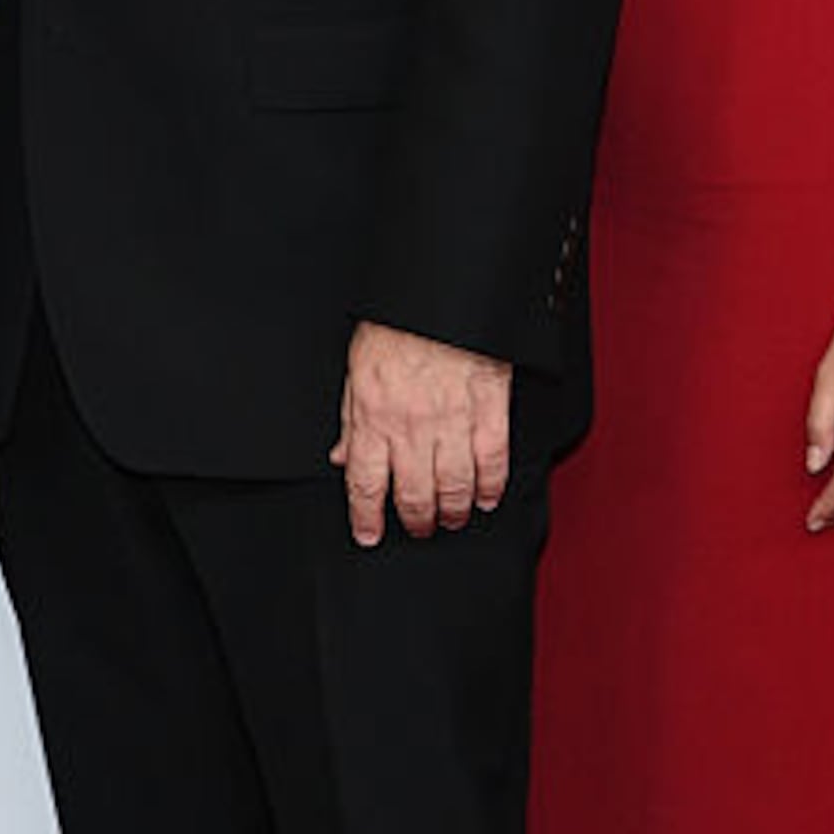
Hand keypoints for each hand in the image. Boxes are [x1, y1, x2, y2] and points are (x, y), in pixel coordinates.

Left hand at [332, 321, 512, 544]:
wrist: (437, 299)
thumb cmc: (394, 329)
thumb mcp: (355, 371)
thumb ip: (350, 419)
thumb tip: (341, 457)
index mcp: (373, 416)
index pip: (365, 482)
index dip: (366, 516)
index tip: (368, 533)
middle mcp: (411, 426)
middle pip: (412, 494)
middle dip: (414, 520)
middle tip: (417, 528)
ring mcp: (452, 422)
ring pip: (453, 487)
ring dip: (451, 511)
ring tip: (448, 518)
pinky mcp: (489, 412)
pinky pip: (492, 463)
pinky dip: (490, 488)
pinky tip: (484, 498)